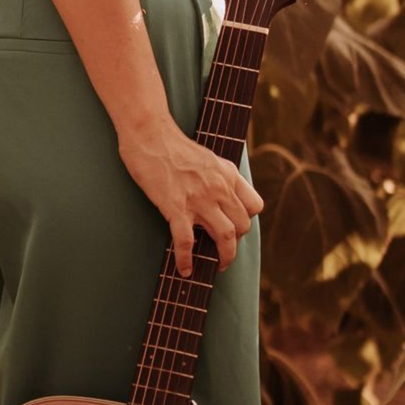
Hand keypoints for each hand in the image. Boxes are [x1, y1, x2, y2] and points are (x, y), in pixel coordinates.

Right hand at [116, 117, 263, 278]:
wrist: (150, 135)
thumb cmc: (173, 145)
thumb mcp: (208, 157)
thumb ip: (218, 177)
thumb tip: (219, 197)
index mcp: (228, 174)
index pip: (254, 205)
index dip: (247, 220)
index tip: (236, 226)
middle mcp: (219, 187)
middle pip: (242, 225)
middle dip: (236, 243)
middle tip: (224, 250)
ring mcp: (199, 198)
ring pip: (225, 236)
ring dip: (224, 257)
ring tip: (216, 266)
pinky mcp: (177, 207)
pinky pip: (186, 242)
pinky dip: (186, 260)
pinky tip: (185, 269)